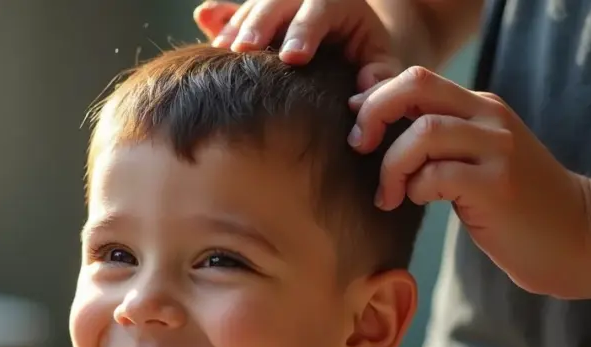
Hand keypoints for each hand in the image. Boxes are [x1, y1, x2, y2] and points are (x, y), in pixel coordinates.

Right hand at [193, 0, 401, 90]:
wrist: (344, 35)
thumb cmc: (361, 51)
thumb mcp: (377, 59)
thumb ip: (378, 75)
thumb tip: (363, 94)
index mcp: (339, 0)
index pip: (320, 9)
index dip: (305, 32)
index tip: (293, 58)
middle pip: (276, 0)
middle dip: (260, 24)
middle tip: (245, 50)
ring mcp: (276, 1)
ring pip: (252, 7)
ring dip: (235, 29)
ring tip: (222, 52)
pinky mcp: (255, 11)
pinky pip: (233, 14)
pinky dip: (222, 28)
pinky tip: (212, 46)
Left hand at [349, 67, 590, 298]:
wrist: (582, 235)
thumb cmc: (517, 206)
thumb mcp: (478, 160)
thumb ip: (440, 142)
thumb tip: (376, 134)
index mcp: (481, 107)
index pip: (417, 79)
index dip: (377, 98)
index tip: (359, 129)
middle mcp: (490, 118)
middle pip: (416, 86)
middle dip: (374, 113)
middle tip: (360, 146)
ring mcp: (497, 149)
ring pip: (423, 132)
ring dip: (391, 165)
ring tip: (389, 194)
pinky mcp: (497, 185)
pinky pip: (436, 174)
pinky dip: (414, 188)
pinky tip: (417, 203)